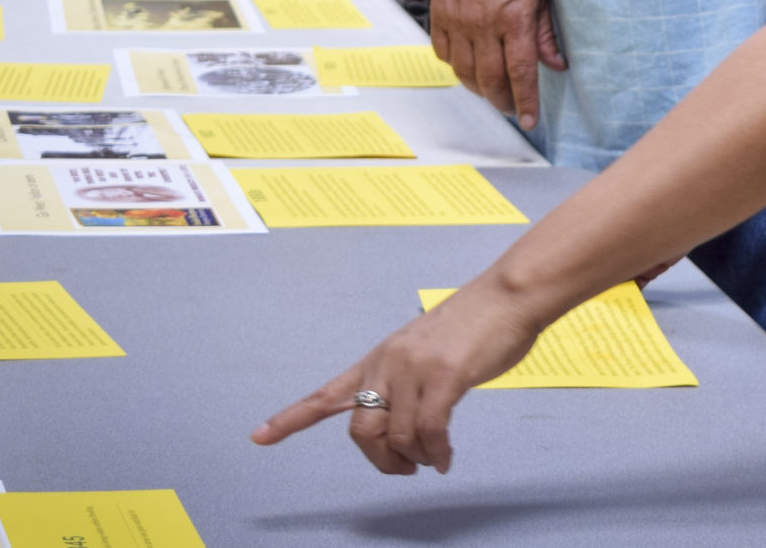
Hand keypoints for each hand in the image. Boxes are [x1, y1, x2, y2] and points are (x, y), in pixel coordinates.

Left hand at [251, 279, 544, 473]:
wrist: (507, 296)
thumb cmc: (475, 323)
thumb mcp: (425, 349)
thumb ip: (408, 380)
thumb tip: (408, 422)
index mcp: (379, 358)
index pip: (327, 393)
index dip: (291, 418)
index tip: (259, 436)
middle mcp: (387, 364)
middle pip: (361, 431)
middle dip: (381, 461)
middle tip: (406, 469)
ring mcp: (414, 369)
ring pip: (397, 437)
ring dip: (417, 458)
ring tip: (435, 458)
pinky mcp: (444, 377)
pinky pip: (429, 432)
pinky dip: (437, 452)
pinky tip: (446, 456)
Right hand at [427, 0, 565, 127]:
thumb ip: (546, 31)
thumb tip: (556, 64)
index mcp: (514, 18)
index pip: (521, 72)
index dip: (526, 101)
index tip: (529, 120)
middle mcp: (483, 24)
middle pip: (490, 80)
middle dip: (502, 101)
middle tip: (511, 107)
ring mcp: (458, 20)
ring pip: (464, 72)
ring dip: (479, 88)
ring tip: (492, 90)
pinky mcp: (439, 15)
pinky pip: (443, 54)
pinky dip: (456, 66)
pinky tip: (468, 64)